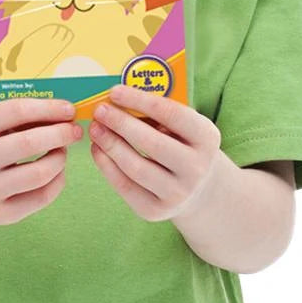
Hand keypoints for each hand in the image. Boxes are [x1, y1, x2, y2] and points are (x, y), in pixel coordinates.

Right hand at [0, 98, 82, 225]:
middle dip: (60, 134)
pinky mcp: (0, 214)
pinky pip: (41, 197)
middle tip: (74, 130)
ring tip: (62, 151)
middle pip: (28, 143)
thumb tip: (63, 113)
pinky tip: (57, 171)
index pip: (16, 111)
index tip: (69, 109)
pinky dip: (57, 180)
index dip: (48, 108)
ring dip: (60, 158)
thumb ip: (19, 117)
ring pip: (39, 174)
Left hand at [89, 83, 221, 222]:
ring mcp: (178, 193)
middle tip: (100, 110)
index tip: (114, 91)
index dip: (140, 101)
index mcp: (206, 138)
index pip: (171, 114)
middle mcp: (197, 168)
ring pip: (136, 168)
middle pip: (152, 143)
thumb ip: (156, 112)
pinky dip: (106, 166)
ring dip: (110, 145)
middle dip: (121, 124)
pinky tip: (97, 149)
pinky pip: (125, 186)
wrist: (198, 188)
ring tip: (95, 128)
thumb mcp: (182, 125)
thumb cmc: (182, 144)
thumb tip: (116, 100)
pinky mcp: (156, 211)